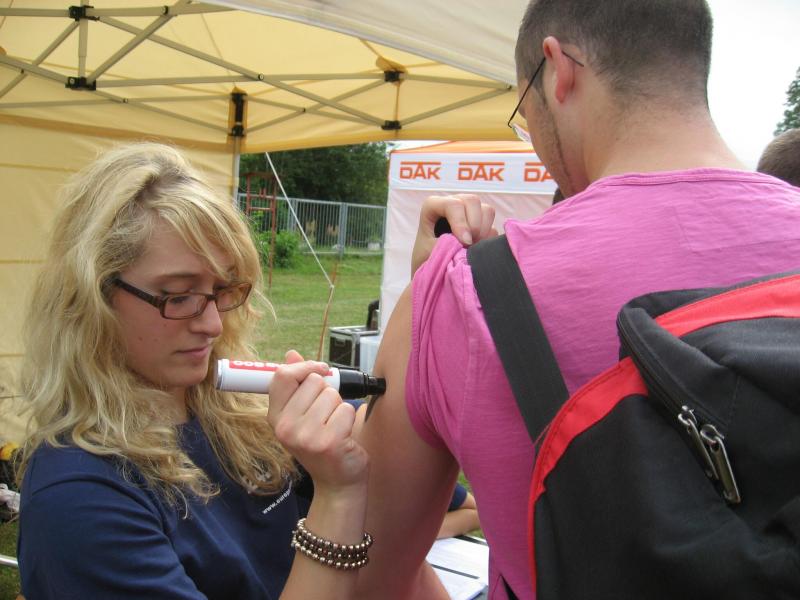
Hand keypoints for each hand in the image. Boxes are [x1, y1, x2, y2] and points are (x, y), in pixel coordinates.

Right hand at [268, 350, 367, 492]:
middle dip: (327, 392)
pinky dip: (349, 418)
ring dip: (339, 407)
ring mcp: (305, 436)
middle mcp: (285, 427)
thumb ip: (297, 384)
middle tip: (326, 415)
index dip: (304, 367)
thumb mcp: (302, 414)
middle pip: (313, 381)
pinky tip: (343, 436)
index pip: (282, 376)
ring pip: (332, 395)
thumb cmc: (321, 444)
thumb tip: (291, 354)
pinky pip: (346, 409)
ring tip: (334, 427)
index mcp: (275, 417)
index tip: (320, 371)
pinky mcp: (328, 442)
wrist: (337, 482)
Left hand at [411, 193, 496, 274]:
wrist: (431, 269)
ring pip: (487, 210)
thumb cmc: (424, 258)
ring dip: (483, 231)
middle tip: (468, 245)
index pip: (453, 204)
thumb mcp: (430, 252)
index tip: (464, 242)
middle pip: (473, 201)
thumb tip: (468, 242)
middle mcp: (453, 204)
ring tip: (472, 248)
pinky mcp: (481, 225)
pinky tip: (476, 250)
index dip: (461, 222)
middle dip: (474, 224)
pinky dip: (488, 240)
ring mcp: (468, 213)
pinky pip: (492, 228)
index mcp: (434, 206)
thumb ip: (446, 244)